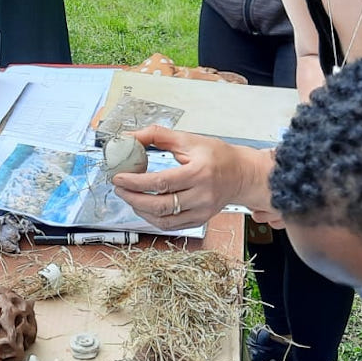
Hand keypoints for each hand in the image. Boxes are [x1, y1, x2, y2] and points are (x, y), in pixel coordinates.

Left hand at [110, 126, 265, 230]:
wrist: (242, 175)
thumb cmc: (218, 156)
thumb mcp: (188, 139)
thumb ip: (157, 135)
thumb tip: (129, 136)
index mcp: (199, 173)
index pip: (161, 182)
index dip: (135, 182)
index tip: (119, 178)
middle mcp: (202, 195)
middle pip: (160, 205)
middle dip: (133, 198)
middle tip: (119, 189)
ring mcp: (202, 211)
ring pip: (164, 219)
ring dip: (140, 210)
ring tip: (129, 197)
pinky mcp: (200, 220)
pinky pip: (171, 225)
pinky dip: (153, 218)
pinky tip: (144, 207)